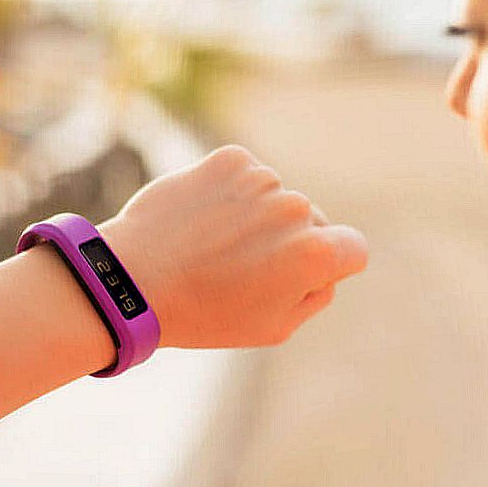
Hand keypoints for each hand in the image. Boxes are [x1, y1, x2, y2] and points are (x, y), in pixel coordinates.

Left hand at [97, 144, 368, 348]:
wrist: (133, 278)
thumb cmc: (205, 313)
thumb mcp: (274, 327)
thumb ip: (316, 294)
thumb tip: (327, 264)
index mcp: (315, 254)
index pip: (354, 248)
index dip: (333, 264)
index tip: (300, 274)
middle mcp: (296, 208)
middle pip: (310, 223)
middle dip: (287, 241)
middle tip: (240, 269)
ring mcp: (263, 179)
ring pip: (275, 199)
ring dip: (255, 217)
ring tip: (212, 246)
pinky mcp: (231, 159)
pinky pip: (246, 176)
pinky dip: (230, 193)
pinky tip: (201, 220)